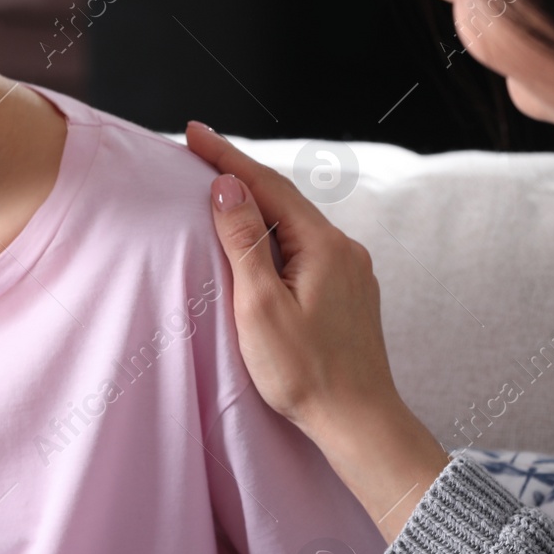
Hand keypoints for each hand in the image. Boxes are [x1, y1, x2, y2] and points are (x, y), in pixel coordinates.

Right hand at [187, 122, 451, 542]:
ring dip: (257, 206)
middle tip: (199, 153)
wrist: (359, 421)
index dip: (227, 157)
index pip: (266, 185)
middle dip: (240, 175)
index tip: (194, 133)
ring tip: (222, 192)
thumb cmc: (306, 373)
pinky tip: (259, 243)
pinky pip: (305, 249)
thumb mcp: (260, 306)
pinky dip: (275, 236)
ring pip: (295, 225)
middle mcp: (344, 250)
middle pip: (283, 200)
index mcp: (323, 246)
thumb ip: (244, 243)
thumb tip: (228, 188)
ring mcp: (350, 272)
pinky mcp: (348, 294)